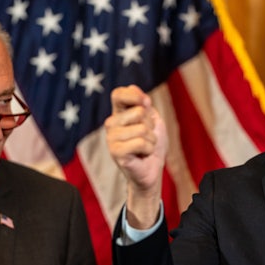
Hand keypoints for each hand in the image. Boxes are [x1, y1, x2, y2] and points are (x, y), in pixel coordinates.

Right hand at [105, 85, 167, 227]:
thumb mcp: (152, 120)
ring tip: (145, 147)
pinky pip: (141, 143)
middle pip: (138, 111)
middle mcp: (111, 124)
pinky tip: (143, 155)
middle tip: (146, 137)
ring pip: (142, 129)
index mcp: (118, 113)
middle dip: (151, 125)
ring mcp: (111, 138)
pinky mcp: (115, 152)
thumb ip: (145, 105)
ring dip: (151, 139)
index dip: (134, 95)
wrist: (153, 169)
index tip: (146, 103)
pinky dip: (149, 149)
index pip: (118, 94)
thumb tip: (139, 94)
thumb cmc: (152, 144)